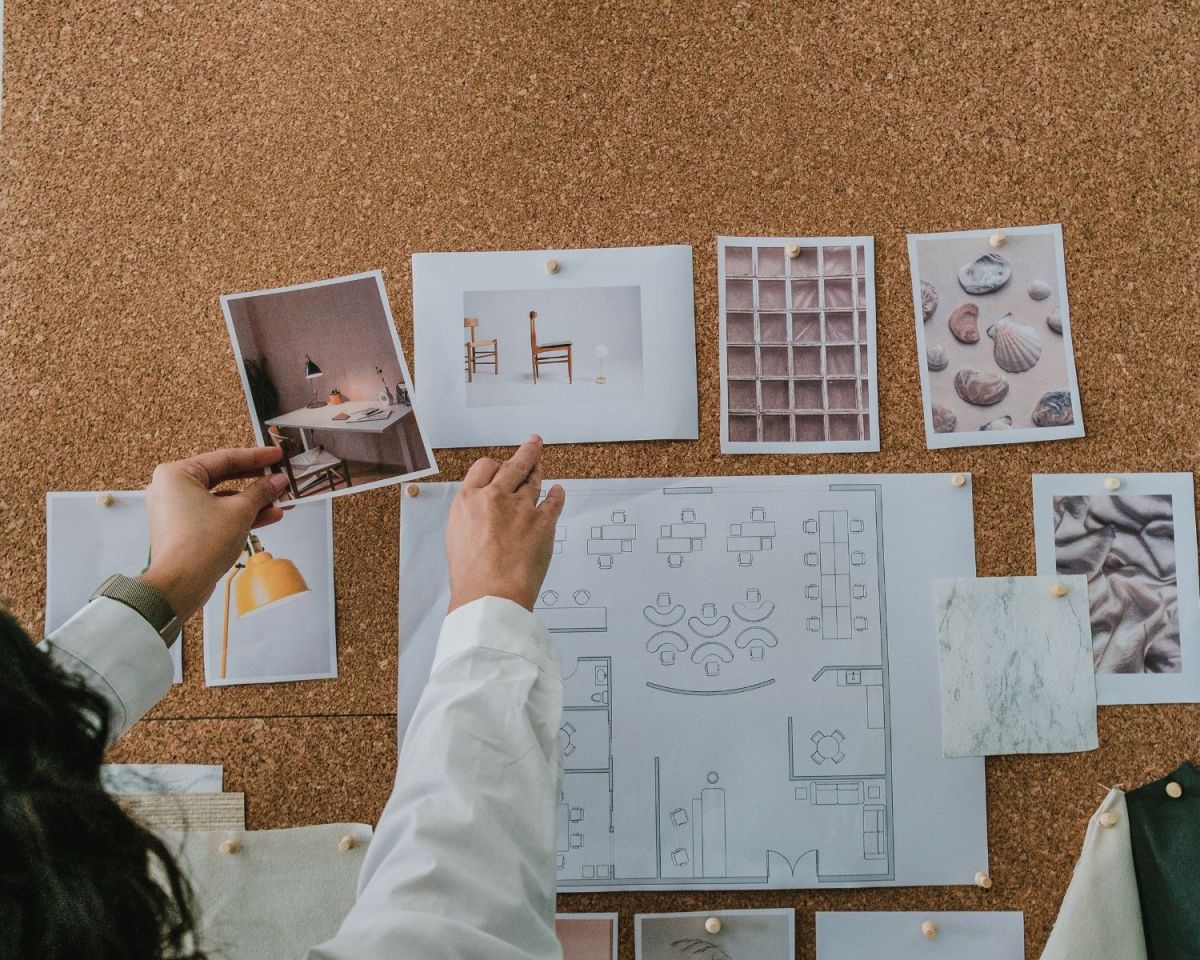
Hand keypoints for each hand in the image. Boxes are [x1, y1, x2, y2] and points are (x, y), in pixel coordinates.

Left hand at [139, 447, 289, 619]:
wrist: (180, 585)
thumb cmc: (200, 544)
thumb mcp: (239, 512)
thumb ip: (261, 492)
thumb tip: (277, 481)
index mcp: (177, 474)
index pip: (225, 458)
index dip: (256, 457)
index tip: (277, 455)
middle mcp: (172, 488)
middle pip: (223, 477)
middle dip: (256, 481)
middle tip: (280, 477)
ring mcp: (177, 509)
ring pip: (222, 498)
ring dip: (252, 501)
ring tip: (281, 501)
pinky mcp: (184, 528)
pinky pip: (215, 514)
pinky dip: (238, 515)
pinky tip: (267, 517)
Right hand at [446, 435, 565, 613]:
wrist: (490, 594)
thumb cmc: (471, 575)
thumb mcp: (457, 537)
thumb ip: (472, 516)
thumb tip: (482, 512)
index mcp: (468, 500)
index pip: (484, 467)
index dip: (495, 465)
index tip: (500, 464)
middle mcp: (495, 497)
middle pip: (513, 466)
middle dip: (526, 452)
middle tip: (533, 443)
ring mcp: (521, 508)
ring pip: (533, 481)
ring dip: (539, 471)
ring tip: (541, 464)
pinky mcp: (543, 522)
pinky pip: (554, 502)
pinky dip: (558, 495)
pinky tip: (559, 491)